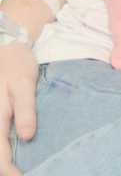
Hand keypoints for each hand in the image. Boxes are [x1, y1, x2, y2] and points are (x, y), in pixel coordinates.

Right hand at [0, 42, 37, 175]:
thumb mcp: (24, 83)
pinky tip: (7, 157)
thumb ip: (25, 109)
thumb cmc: (16, 66)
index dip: (8, 171)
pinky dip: (0, 148)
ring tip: (13, 169)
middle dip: (4, 169)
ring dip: (2, 160)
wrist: (4, 48)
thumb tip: (28, 136)